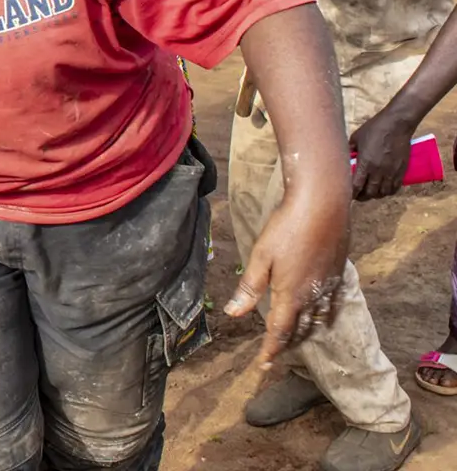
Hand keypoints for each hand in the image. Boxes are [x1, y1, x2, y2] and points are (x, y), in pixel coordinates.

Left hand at [225, 174, 350, 367]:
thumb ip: (249, 287)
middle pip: (300, 329)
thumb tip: (234, 314)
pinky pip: (333, 304)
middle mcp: (313, 296)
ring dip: (306, 332)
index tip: (262, 365)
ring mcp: (329, 286)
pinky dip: (326, 316)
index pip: (279, 332)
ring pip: (318, 319)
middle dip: (287, 344)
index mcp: (290, 295)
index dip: (270, 350)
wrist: (322, 206)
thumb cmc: (287, 228)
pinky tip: (323, 316)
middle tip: (275, 354)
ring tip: (295, 339)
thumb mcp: (260, 257)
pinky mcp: (338, 273)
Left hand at [350, 108, 416, 199]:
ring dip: (375, 195)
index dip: (351, 193)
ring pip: (383, 193)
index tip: (347, 194)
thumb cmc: (374, 129)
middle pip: (370, 193)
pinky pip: (395, 188)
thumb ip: (350, 150)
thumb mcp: (356, 138)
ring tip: (370, 192)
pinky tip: (383, 189)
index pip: (357, 186)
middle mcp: (378, 171)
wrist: (397, 125)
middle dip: (362, 196)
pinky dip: (388, 192)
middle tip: (358, 195)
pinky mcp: (401, 171)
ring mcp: (391, 172)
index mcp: (365, 163)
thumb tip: (344, 158)